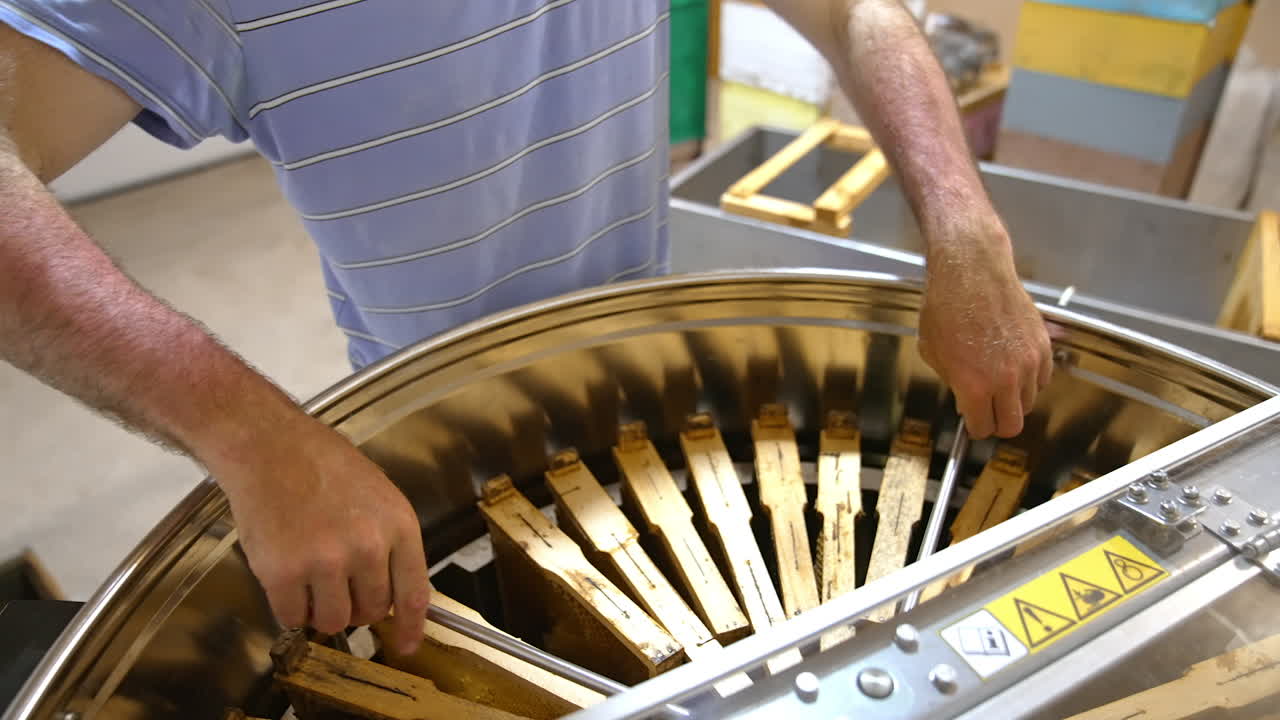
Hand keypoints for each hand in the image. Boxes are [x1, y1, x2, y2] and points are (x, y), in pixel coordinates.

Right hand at [212, 413, 429, 653]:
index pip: (414, 593)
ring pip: (333, 621)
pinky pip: (292, 618)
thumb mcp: (378, 496)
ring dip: (321, 610)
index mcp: (398, 525)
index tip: (407, 645)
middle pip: (372, 612)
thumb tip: (394, 593)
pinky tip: (286, 578)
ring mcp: (325, 562)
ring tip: (310, 578)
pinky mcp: (283, 573)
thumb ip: (390, 543)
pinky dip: (289, 607)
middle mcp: (367, 547)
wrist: (269, 447)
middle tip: (337, 583)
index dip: (412, 627)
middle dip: (356, 607)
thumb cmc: (322, 465)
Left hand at [918, 223, 1052, 438]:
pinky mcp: (1044, 346)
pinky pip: (1044, 378)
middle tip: (989, 412)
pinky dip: (1032, 379)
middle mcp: (1006, 380)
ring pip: (1031, 402)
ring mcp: (1029, 363)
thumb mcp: (933, 352)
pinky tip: (1015, 366)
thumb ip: (953, 382)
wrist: (972, 270)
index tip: (973, 421)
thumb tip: (965, 397)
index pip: (983, 428)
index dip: (976, 427)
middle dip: (999, 422)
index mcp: (974, 386)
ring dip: (1015, 399)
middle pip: (1014, 424)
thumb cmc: (946, 305)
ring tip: (1000, 382)